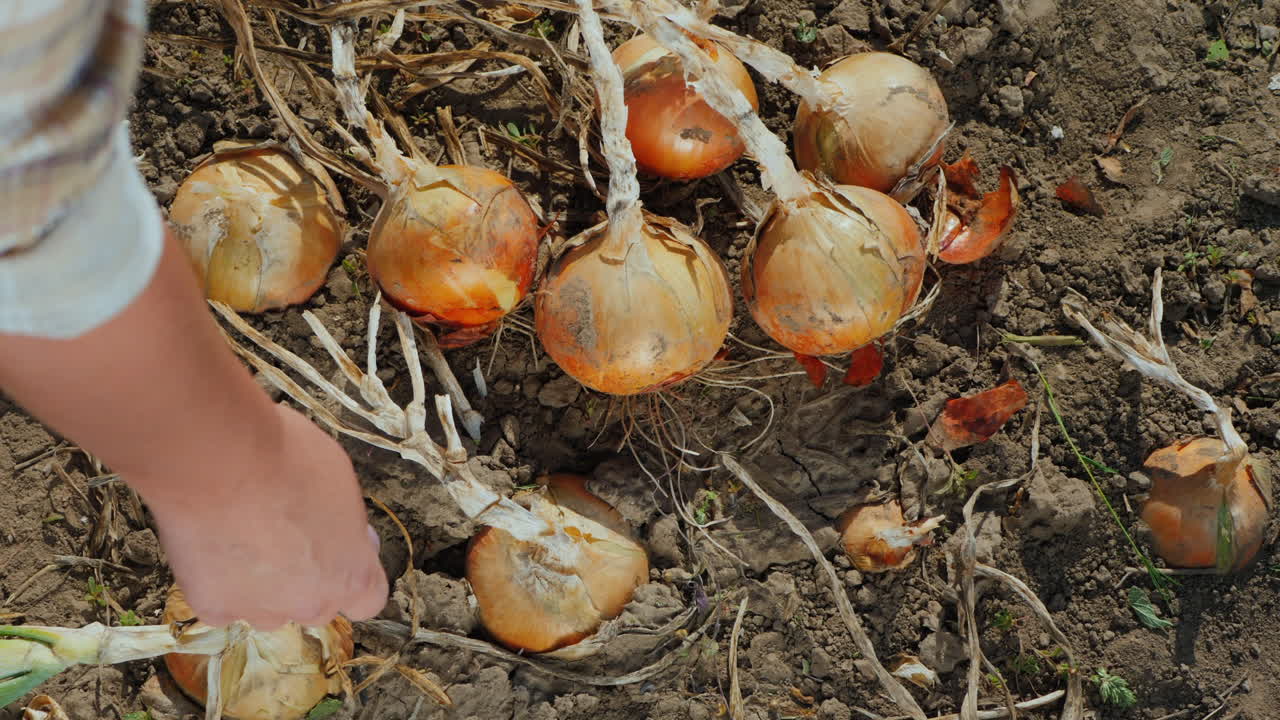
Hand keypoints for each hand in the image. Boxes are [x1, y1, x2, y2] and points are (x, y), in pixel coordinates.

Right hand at [147, 405, 388, 628]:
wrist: (221, 460)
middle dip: (306, 579)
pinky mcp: (213, 608)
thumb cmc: (289, 459)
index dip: (350, 575)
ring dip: (261, 585)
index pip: (366, 601)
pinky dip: (219, 582)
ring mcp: (260, 611)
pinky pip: (222, 604)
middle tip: (284, 536)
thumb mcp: (342, 485)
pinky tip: (214, 546)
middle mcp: (310, 604)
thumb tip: (341, 535)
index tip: (338, 550)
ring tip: (243, 537)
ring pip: (267, 608)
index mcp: (352, 576)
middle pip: (315, 605)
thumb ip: (345, 527)